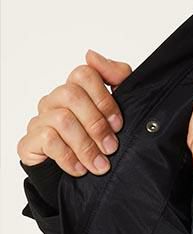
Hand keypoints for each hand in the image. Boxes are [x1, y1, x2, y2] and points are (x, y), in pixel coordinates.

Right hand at [17, 49, 131, 175]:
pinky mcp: (30, 141)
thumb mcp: (122, 107)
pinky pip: (47, 139)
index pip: (84, 73)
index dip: (104, 98)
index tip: (119, 124)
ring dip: (86, 145)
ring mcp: (41, 119)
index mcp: (77, 88)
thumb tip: (91, 55)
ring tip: (101, 165)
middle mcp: (56, 100)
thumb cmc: (102, 138)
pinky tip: (80, 169)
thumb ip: (117, 77)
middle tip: (112, 147)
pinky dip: (69, 157)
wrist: (82, 178)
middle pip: (71, 95)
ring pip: (62, 119)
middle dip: (97, 124)